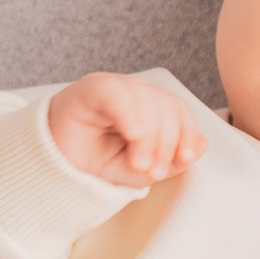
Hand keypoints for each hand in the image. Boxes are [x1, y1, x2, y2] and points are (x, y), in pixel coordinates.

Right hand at [46, 73, 205, 187]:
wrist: (56, 168)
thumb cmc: (99, 164)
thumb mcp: (142, 170)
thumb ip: (173, 160)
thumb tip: (203, 145)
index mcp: (151, 108)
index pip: (178, 111)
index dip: (187, 133)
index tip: (185, 159)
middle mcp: (135, 93)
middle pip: (165, 106)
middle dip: (165, 143)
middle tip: (153, 171)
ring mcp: (114, 87)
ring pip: (146, 101)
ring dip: (149, 137)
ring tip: (139, 164)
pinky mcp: (90, 89)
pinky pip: (116, 94)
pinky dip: (129, 113)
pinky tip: (133, 134)